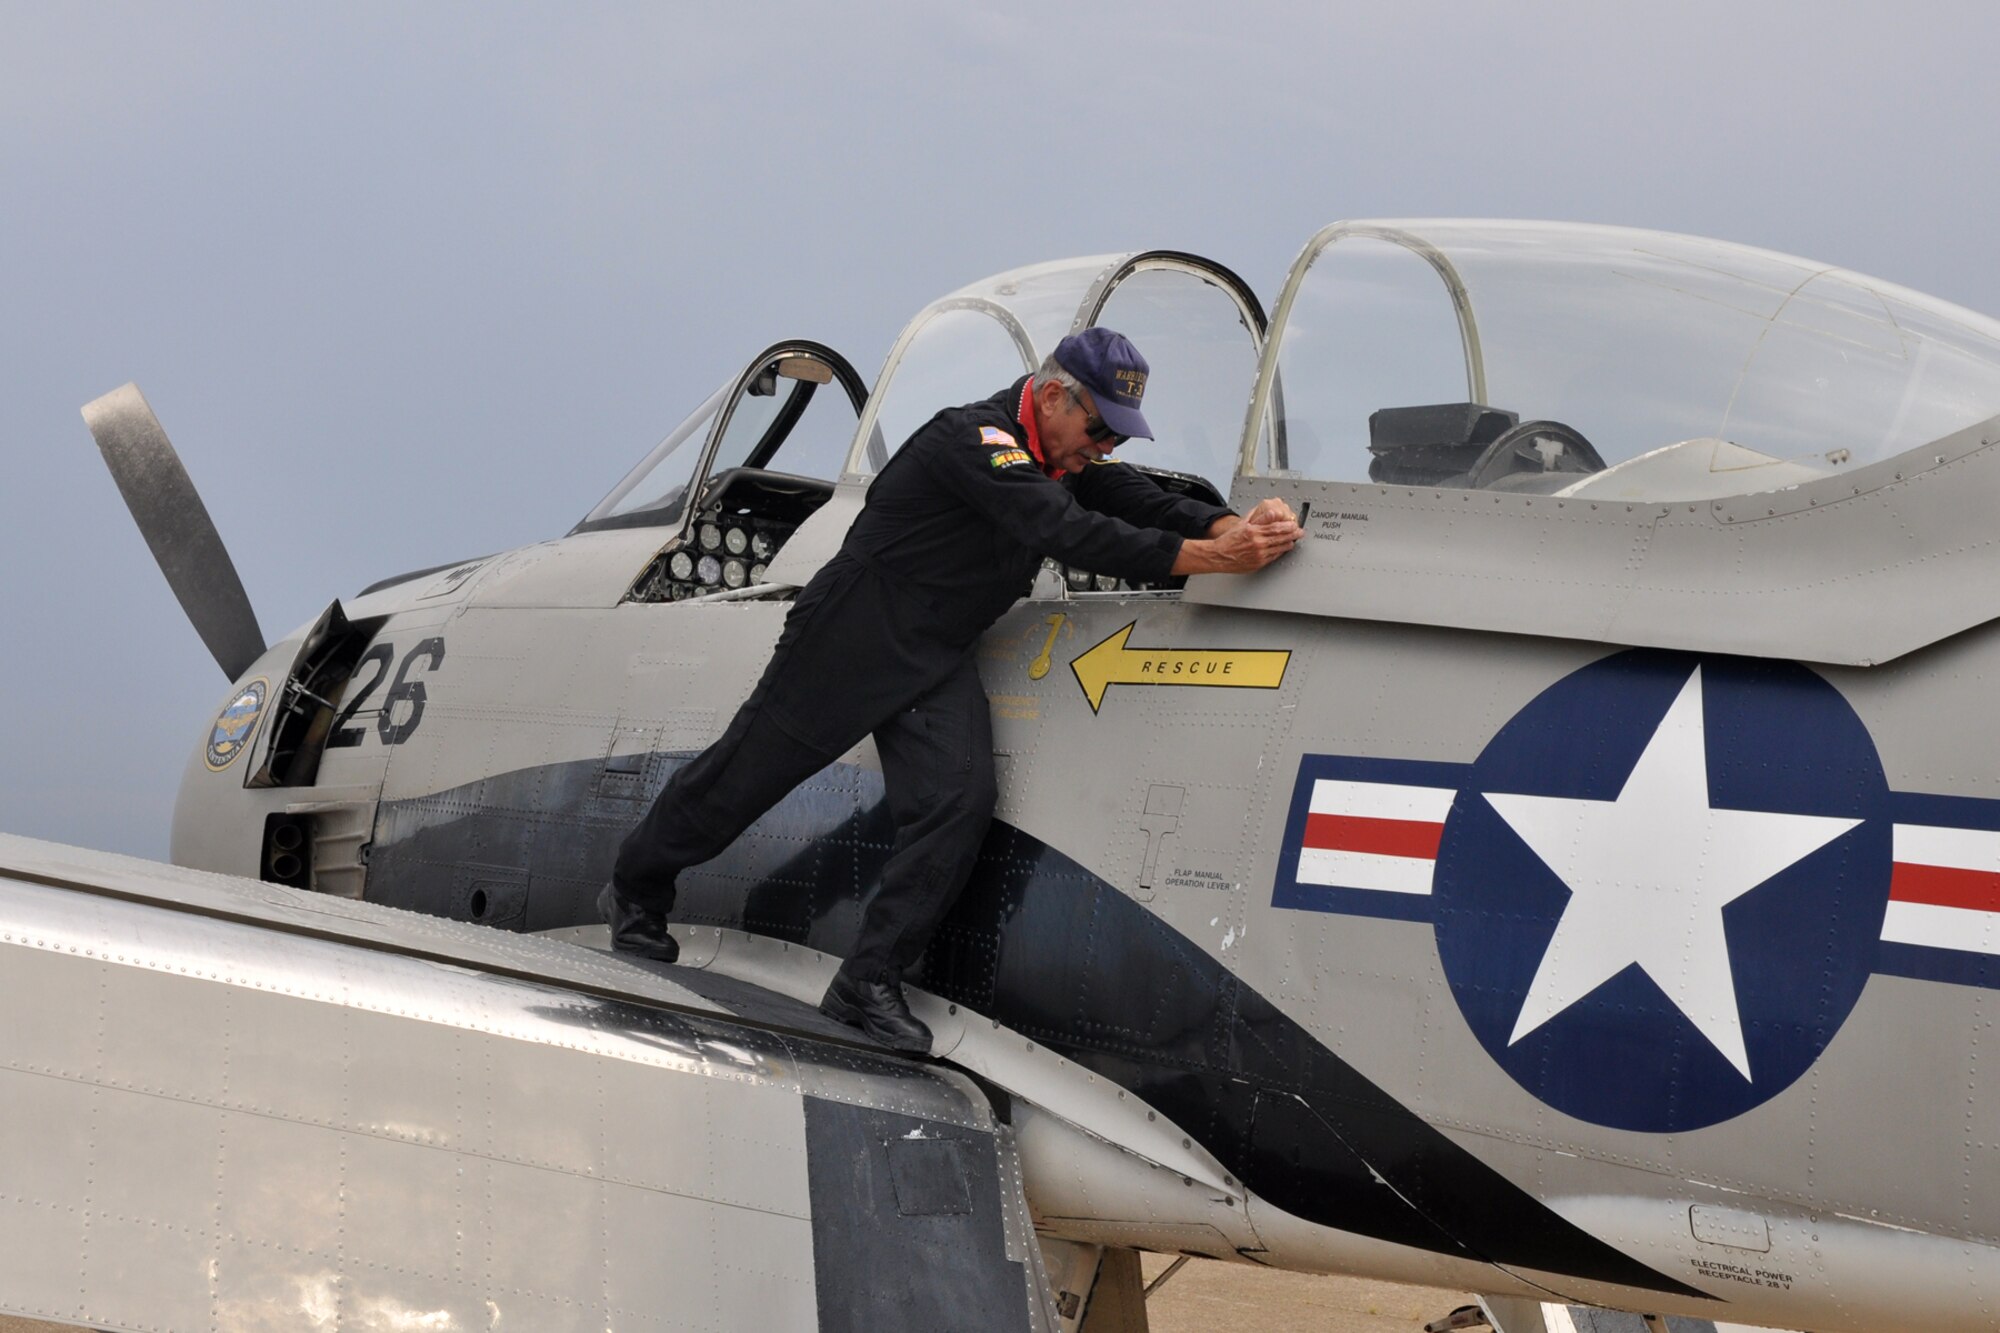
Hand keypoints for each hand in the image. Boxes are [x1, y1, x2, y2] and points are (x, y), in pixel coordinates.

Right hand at [1173, 501, 1300, 574]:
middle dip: (1293, 535)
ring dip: (1288, 544)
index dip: (1288, 526)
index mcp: (1254, 531)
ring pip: (1279, 548)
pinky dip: (1280, 552)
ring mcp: (1259, 554)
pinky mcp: (1258, 563)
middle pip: (1281, 538)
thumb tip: (1269, 512)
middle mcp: (1258, 543)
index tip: (1294, 525)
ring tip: (1293, 541)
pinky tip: (1283, 549)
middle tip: (1300, 532)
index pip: (1276, 528)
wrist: (1219, 555)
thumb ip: (1257, 518)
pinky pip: (1273, 557)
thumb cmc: (1229, 540)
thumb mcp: (1242, 524)